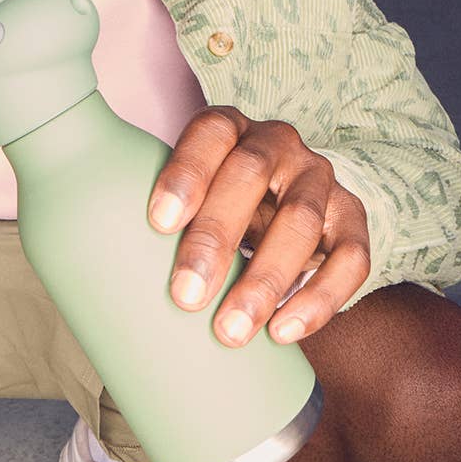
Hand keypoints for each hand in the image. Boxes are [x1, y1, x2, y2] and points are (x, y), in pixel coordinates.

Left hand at [147, 108, 370, 347]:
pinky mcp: (352, 220)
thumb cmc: (213, 204)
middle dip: (216, 237)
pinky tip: (282, 332)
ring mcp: (319, 179)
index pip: (209, 134)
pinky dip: (319, 299)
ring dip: (265, 280)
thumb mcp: (188, 194)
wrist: (280, 201)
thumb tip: (108, 277)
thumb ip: (163, 215)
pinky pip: (350, 258)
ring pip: (300, 221)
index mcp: (229, 128)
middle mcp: (277, 143)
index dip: (185, 173)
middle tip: (186, 294)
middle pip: (250, 175)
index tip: (158, 223)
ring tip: (230, 331)